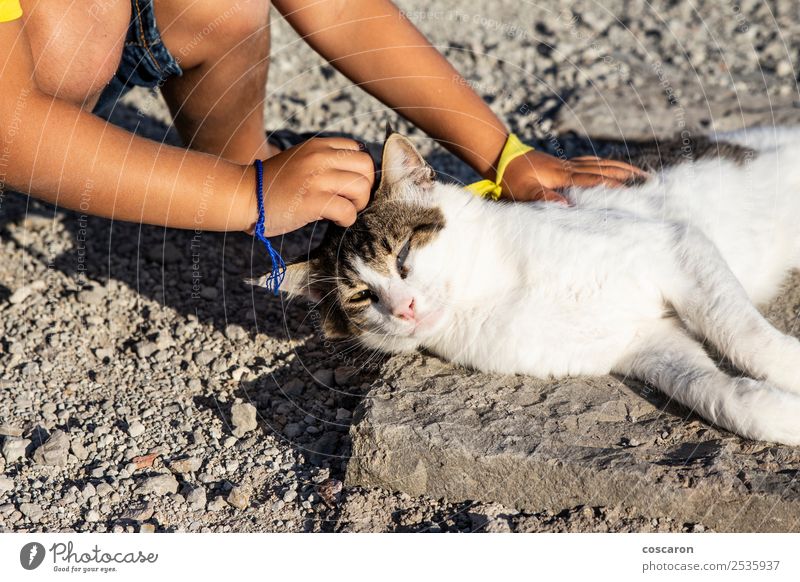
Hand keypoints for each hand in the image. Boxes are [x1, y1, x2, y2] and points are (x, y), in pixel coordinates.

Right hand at [249, 137, 373, 235]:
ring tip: (342, 210)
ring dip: (357, 205)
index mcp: (318, 146)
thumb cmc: (274, 184)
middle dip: (365, 188)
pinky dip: (347, 220)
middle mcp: (320, 157)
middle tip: (351, 200)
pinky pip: (348, 211)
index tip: (351, 186)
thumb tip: (359, 176)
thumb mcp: (301, 160)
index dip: (362, 171)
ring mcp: (317, 178)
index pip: (360, 150)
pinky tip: (334, 221)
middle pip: (367, 167)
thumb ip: (326, 161)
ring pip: (361, 189)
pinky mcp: (313, 201)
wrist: (244, 196)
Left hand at [499, 150, 648, 203]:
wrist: (501, 156)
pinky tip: (610, 167)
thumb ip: (544, 198)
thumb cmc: (510, 179)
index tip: (633, 192)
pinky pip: (590, 163)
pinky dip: (604, 164)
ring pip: (600, 164)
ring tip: (638, 173)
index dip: (613, 186)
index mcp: (562, 176)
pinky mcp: (563, 164)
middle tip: (648, 180)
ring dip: (620, 168)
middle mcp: (569, 168)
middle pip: (603, 169)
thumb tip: (566, 207)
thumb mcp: (523, 193)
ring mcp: (567, 164)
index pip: (594, 181)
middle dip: (626, 175)